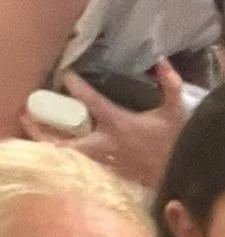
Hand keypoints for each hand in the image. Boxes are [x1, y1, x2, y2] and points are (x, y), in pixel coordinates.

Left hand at [22, 64, 184, 189]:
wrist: (184, 175)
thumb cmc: (178, 142)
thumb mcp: (176, 111)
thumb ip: (171, 85)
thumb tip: (162, 61)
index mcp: (119, 124)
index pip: (92, 102)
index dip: (77, 87)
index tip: (65, 75)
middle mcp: (107, 143)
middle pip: (67, 140)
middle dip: (45, 130)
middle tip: (28, 115)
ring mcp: (107, 160)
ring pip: (71, 155)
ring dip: (51, 145)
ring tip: (34, 133)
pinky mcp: (111, 173)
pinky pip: (83, 166)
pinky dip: (68, 159)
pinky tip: (59, 152)